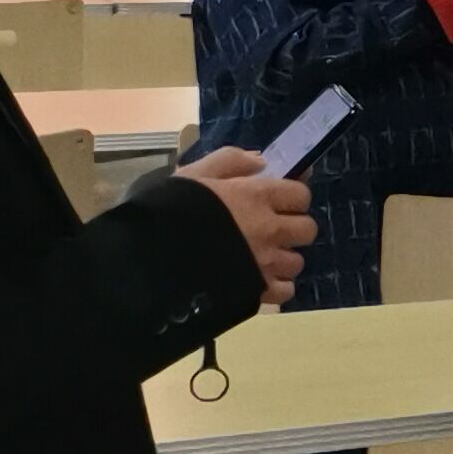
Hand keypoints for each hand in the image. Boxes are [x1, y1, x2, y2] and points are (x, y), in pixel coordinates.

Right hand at [178, 145, 314, 310]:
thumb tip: (261, 162)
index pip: (301, 194)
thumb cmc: (167, 212)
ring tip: (258, 257)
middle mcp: (269, 230)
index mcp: (256, 197)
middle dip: (291, 228)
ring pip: (296, 262)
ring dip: (282, 259)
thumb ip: (229, 161)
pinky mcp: (257, 293)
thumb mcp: (192, 175)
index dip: (290, 197)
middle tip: (268, 230)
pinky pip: (285, 291)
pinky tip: (255, 280)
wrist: (146, 262)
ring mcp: (265, 264)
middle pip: (307, 229)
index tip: (275, 201)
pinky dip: (275, 286)